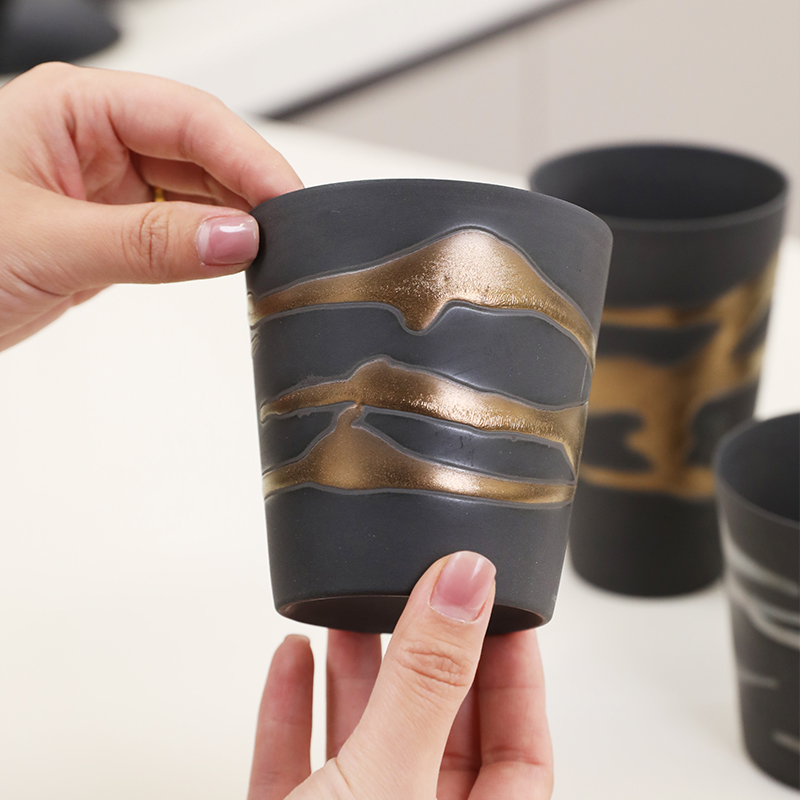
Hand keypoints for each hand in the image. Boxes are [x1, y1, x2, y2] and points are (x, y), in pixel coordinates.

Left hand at [0, 62, 301, 349]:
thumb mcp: (48, 243)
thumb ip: (150, 242)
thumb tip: (235, 239)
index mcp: (70, 107)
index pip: (186, 117)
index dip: (246, 157)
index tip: (287, 200)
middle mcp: (91, 139)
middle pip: (199, 151)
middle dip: (246, 190)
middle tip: (288, 233)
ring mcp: (102, 185)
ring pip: (192, 193)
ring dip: (230, 222)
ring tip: (265, 252)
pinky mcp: (108, 229)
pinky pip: (174, 230)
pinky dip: (205, 248)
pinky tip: (227, 261)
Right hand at [248, 552, 553, 798]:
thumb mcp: (385, 778)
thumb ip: (425, 682)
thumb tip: (464, 587)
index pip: (522, 747)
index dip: (516, 670)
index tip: (497, 601)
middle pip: (438, 728)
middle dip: (424, 651)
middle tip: (423, 589)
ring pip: (366, 737)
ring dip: (357, 668)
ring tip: (355, 607)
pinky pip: (298, 758)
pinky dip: (294, 707)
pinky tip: (294, 659)